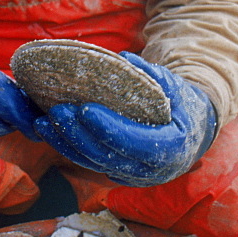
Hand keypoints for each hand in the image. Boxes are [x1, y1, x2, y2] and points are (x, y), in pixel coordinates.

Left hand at [31, 53, 216, 186]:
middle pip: (108, 157)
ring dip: (66, 144)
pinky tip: (50, 132)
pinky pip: (91, 163)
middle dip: (78, 135)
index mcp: (173, 148)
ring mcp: (134, 177)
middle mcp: (151, 171)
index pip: (135, 143)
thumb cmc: (185, 105)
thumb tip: (124, 59)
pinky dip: (69, 148)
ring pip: (94, 164)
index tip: (85, 109)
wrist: (194, 132)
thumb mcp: (176, 86)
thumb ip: (153, 75)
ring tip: (44, 122)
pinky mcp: (119, 175)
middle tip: (56, 112)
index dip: (109, 128)